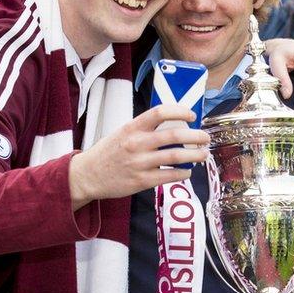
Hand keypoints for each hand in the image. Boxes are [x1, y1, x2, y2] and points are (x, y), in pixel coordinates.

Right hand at [69, 105, 209, 207]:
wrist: (87, 175)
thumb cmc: (108, 152)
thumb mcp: (123, 133)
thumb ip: (145, 129)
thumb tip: (175, 125)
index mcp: (132, 127)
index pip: (160, 112)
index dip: (180, 111)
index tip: (192, 116)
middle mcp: (137, 143)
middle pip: (174, 135)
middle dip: (196, 136)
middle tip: (205, 137)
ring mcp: (140, 163)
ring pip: (176, 156)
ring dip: (195, 155)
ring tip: (203, 154)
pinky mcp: (141, 181)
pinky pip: (169, 175)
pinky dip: (183, 173)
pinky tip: (188, 171)